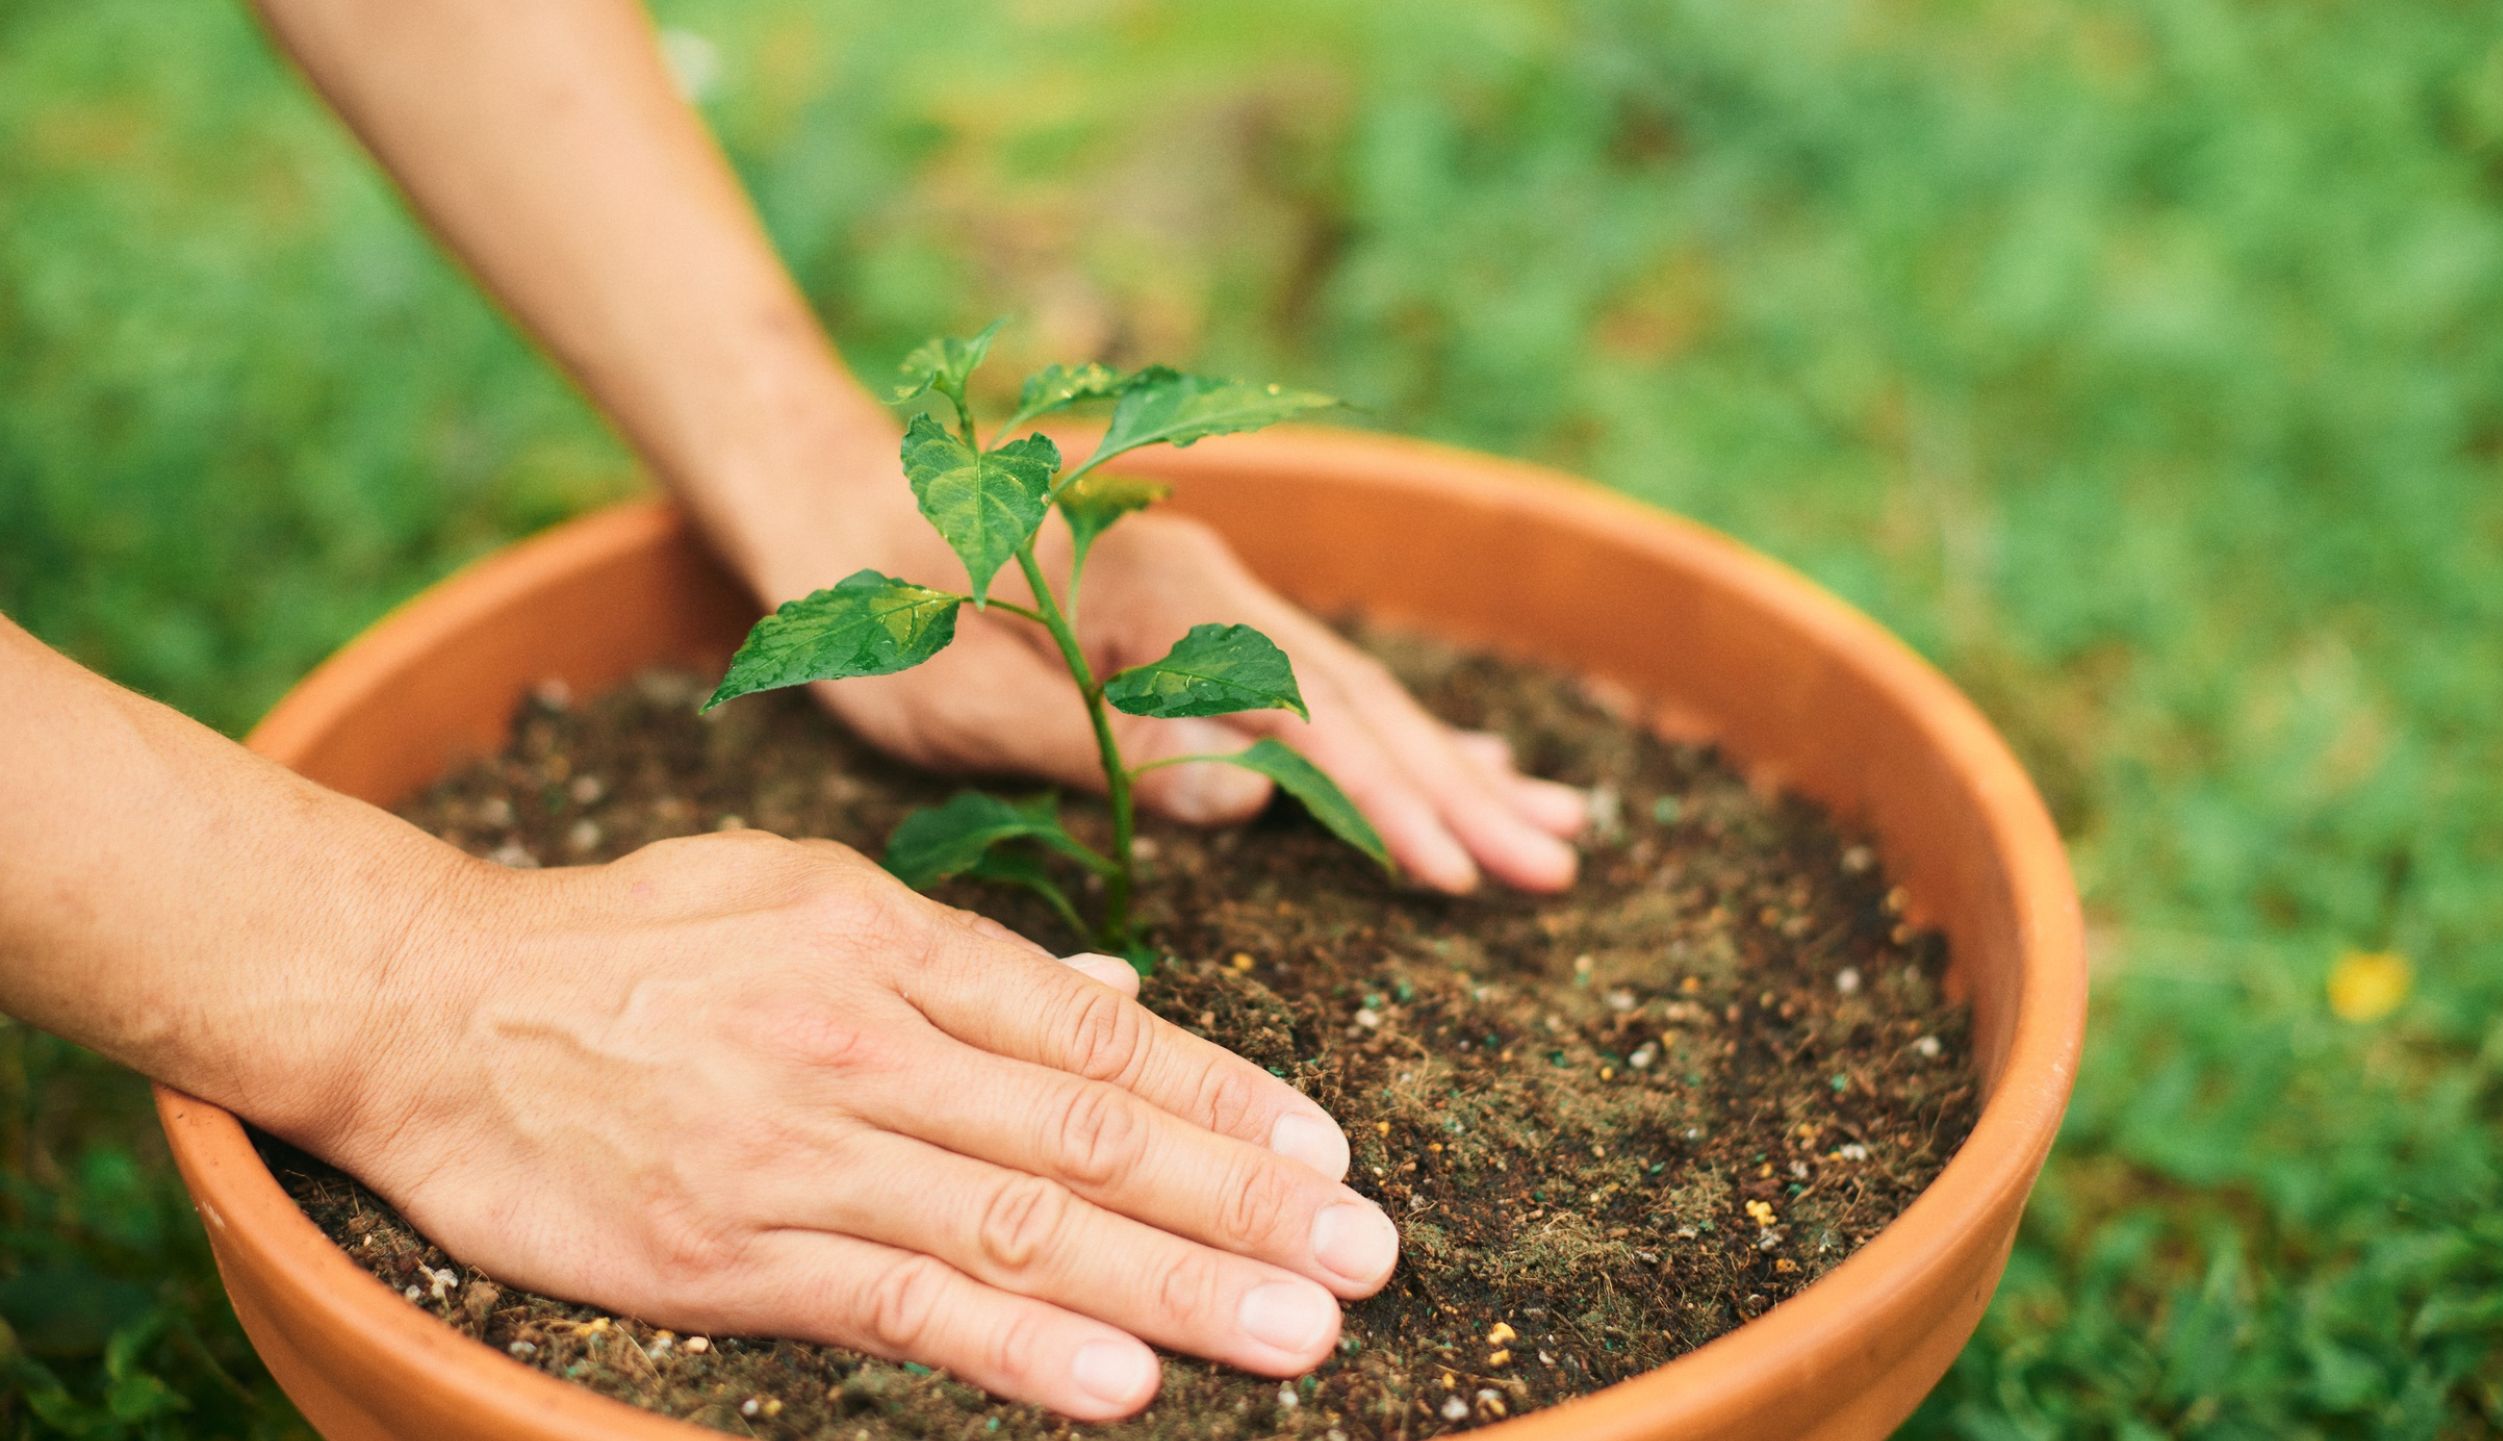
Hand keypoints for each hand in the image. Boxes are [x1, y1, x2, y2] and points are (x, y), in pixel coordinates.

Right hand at [335, 833, 1393, 1419]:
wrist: (426, 1001)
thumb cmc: (629, 942)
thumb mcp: (801, 894)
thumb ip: (964, 957)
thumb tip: (1118, 995)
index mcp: (891, 942)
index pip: (1097, 1032)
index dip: (1224, 1096)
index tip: (1327, 1150)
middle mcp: (867, 1040)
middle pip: (1089, 1132)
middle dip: (1242, 1200)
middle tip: (1366, 1254)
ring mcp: (800, 1148)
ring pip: (1022, 1223)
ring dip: (1174, 1285)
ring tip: (1298, 1328)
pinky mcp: (726, 1249)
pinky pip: (896, 1301)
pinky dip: (1016, 1347)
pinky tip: (1119, 1382)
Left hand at [773, 491, 1587, 894]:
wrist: (831, 496)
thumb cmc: (872, 604)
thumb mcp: (954, 694)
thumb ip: (1099, 744)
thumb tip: (1251, 796)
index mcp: (1158, 599)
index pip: (1304, 714)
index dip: (1387, 799)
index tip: (1462, 871)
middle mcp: (1209, 587)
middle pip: (1360, 699)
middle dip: (1460, 790)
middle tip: (1558, 865)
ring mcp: (1212, 599)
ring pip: (1355, 692)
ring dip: (1452, 763)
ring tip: (1555, 826)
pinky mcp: (1198, 621)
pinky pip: (1319, 684)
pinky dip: (1397, 732)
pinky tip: (1461, 762)